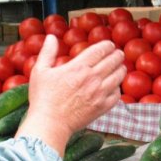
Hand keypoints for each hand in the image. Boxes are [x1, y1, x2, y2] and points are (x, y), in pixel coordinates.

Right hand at [16, 35, 125, 155]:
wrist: (50, 124)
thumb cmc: (43, 98)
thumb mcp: (40, 71)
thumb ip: (48, 52)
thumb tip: (52, 37)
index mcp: (79, 67)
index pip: (100, 50)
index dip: (108, 45)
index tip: (109, 45)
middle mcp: (93, 78)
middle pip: (114, 60)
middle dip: (117, 54)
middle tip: (118, 54)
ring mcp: (100, 93)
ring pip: (119, 75)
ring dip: (121, 69)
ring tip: (120, 67)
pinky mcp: (103, 106)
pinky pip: (118, 94)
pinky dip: (118, 88)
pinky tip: (115, 86)